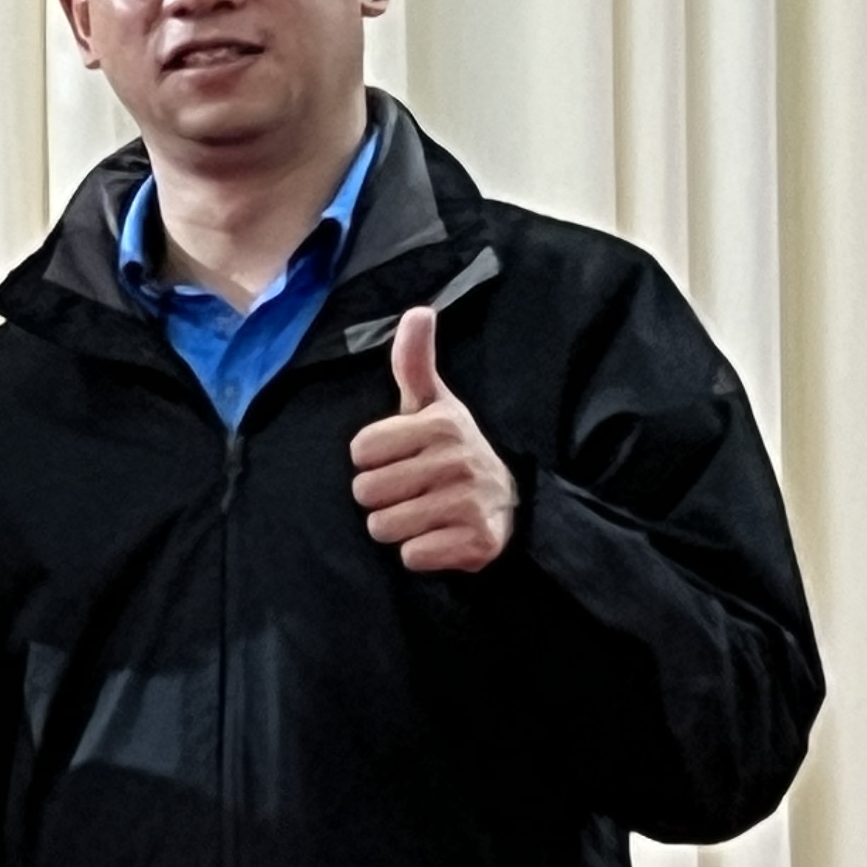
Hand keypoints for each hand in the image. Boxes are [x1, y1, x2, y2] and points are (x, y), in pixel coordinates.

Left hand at [351, 304, 514, 571]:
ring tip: (424, 512)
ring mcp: (470, 502)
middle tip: (412, 490)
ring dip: (396, 526)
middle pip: (365, 492)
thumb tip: (418, 310)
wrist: (507, 502)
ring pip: (383, 527)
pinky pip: (412, 555)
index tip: (401, 457)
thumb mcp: (432, 403)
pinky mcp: (478, 542)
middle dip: (381, 497)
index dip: (373, 459)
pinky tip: (440, 535)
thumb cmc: (451, 449)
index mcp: (441, 424)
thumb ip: (413, 362)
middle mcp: (458, 460)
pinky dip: (420, 553)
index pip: (360, 451)